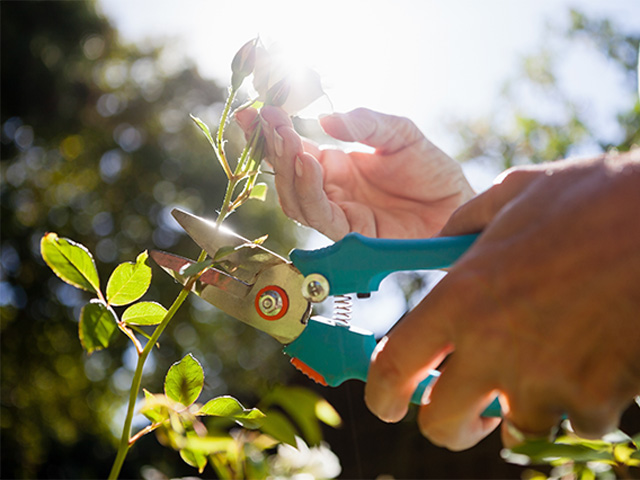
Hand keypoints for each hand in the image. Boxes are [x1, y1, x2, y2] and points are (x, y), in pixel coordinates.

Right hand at [235, 106, 473, 239]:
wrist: (456, 203)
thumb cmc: (429, 169)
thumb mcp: (399, 133)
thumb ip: (365, 124)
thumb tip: (324, 120)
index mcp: (335, 166)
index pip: (292, 151)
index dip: (270, 133)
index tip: (252, 110)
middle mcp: (330, 191)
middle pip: (286, 175)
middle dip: (272, 148)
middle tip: (267, 120)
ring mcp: (338, 213)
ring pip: (295, 199)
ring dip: (287, 170)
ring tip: (288, 140)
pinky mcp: (351, 233)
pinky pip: (321, 215)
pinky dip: (309, 190)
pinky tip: (309, 162)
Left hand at [365, 152, 639, 449]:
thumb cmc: (593, 199)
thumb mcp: (515, 193)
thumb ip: (466, 221)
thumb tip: (443, 239)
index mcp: (461, 298)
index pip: (394, 368)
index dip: (381, 394)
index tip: (386, 402)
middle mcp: (492, 347)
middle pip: (440, 423)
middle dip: (447, 422)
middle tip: (463, 404)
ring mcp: (545, 378)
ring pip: (514, 430)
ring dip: (520, 409)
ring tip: (539, 369)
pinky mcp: (596, 396)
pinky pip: (574, 422)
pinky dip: (578, 402)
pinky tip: (589, 363)